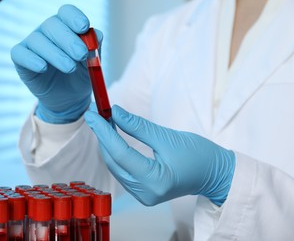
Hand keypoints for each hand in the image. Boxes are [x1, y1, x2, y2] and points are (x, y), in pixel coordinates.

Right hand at [11, 4, 102, 122]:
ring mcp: (32, 43)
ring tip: (70, 68)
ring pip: (38, 40)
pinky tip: (43, 68)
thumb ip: (95, 47)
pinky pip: (20, 54)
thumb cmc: (80, 74)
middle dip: (69, 40)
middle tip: (81, 55)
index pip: (67, 12)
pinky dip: (31, 59)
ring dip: (55, 54)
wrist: (69, 97)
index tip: (84, 27)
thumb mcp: (92, 61)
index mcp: (66, 25)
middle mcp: (47, 30)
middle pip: (53, 25)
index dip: (74, 17)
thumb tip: (96, 34)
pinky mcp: (20, 58)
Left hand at [84, 105, 235, 205]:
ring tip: (103, 122)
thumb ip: (138, 126)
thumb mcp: (167, 137)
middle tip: (96, 114)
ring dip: (108, 144)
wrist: (214, 174)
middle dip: (103, 136)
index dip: (104, 132)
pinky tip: (112, 138)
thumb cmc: (199, 155)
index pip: (120, 154)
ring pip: (115, 167)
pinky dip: (116, 153)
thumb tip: (115, 112)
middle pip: (114, 161)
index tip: (92, 114)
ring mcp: (143, 195)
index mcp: (155, 181)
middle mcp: (145, 192)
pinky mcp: (142, 192)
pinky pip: (122, 171)